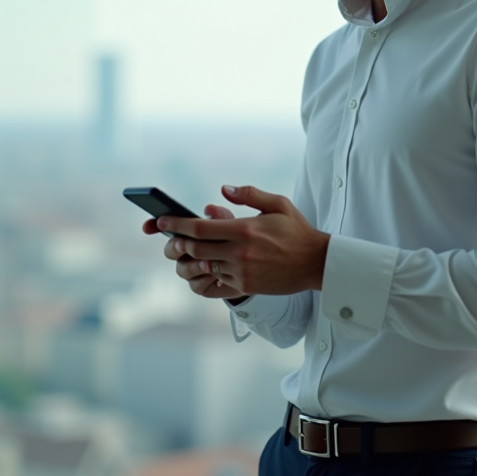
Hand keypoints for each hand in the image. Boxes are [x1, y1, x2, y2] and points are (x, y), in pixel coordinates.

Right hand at [142, 205, 247, 299]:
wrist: (259, 267)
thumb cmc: (245, 241)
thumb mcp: (238, 224)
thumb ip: (223, 217)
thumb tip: (209, 209)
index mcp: (192, 231)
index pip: (167, 226)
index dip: (154, 225)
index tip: (148, 226)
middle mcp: (188, 251)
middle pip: (170, 249)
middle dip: (175, 246)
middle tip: (184, 243)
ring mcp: (193, 270)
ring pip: (181, 269)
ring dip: (193, 265)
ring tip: (208, 262)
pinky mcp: (202, 286)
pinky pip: (195, 285)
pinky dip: (205, 280)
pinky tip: (218, 277)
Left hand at [151, 185, 329, 295]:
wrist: (315, 263)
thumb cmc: (296, 230)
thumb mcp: (278, 204)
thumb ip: (249, 194)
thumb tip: (223, 189)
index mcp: (245, 230)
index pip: (200, 228)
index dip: (176, 225)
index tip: (160, 222)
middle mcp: (240, 253)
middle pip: (195, 248)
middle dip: (177, 243)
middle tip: (169, 238)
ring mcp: (241, 272)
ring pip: (203, 266)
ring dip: (190, 259)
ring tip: (185, 252)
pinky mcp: (246, 287)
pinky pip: (215, 284)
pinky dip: (204, 276)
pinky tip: (203, 268)